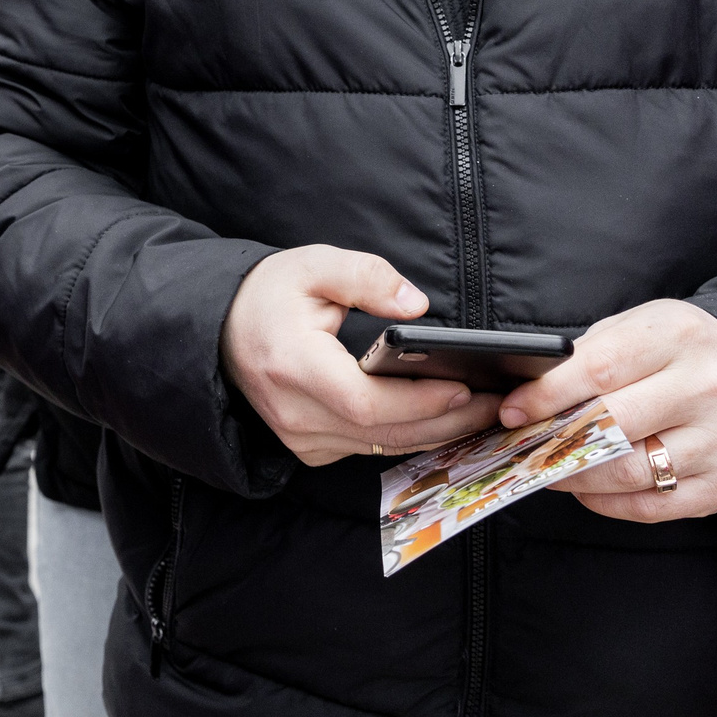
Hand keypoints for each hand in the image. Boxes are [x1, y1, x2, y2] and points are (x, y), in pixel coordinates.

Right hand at [223, 246, 503, 466]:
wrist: (222, 331)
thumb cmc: (269, 295)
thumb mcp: (313, 266)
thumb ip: (366, 277)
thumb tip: (417, 305)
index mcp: (292, 366)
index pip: (364, 402)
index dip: (418, 401)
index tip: (464, 388)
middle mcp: (293, 413)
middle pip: (381, 434)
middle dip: (444, 421)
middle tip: (494, 405)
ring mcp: (299, 437)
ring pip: (380, 448)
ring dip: (434, 434)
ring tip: (482, 413)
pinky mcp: (308, 447)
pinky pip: (368, 450)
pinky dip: (408, 437)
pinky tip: (443, 421)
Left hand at [498, 300, 716, 522]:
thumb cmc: (676, 353)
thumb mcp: (638, 329)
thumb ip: (589, 356)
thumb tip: (528, 397)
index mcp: (679, 337)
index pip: (599, 369)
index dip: (547, 395)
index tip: (511, 412)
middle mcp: (709, 387)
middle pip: (612, 424)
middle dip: (556, 440)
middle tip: (522, 448)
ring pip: (628, 472)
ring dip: (576, 477)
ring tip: (549, 469)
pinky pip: (651, 507)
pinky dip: (608, 503)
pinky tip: (589, 490)